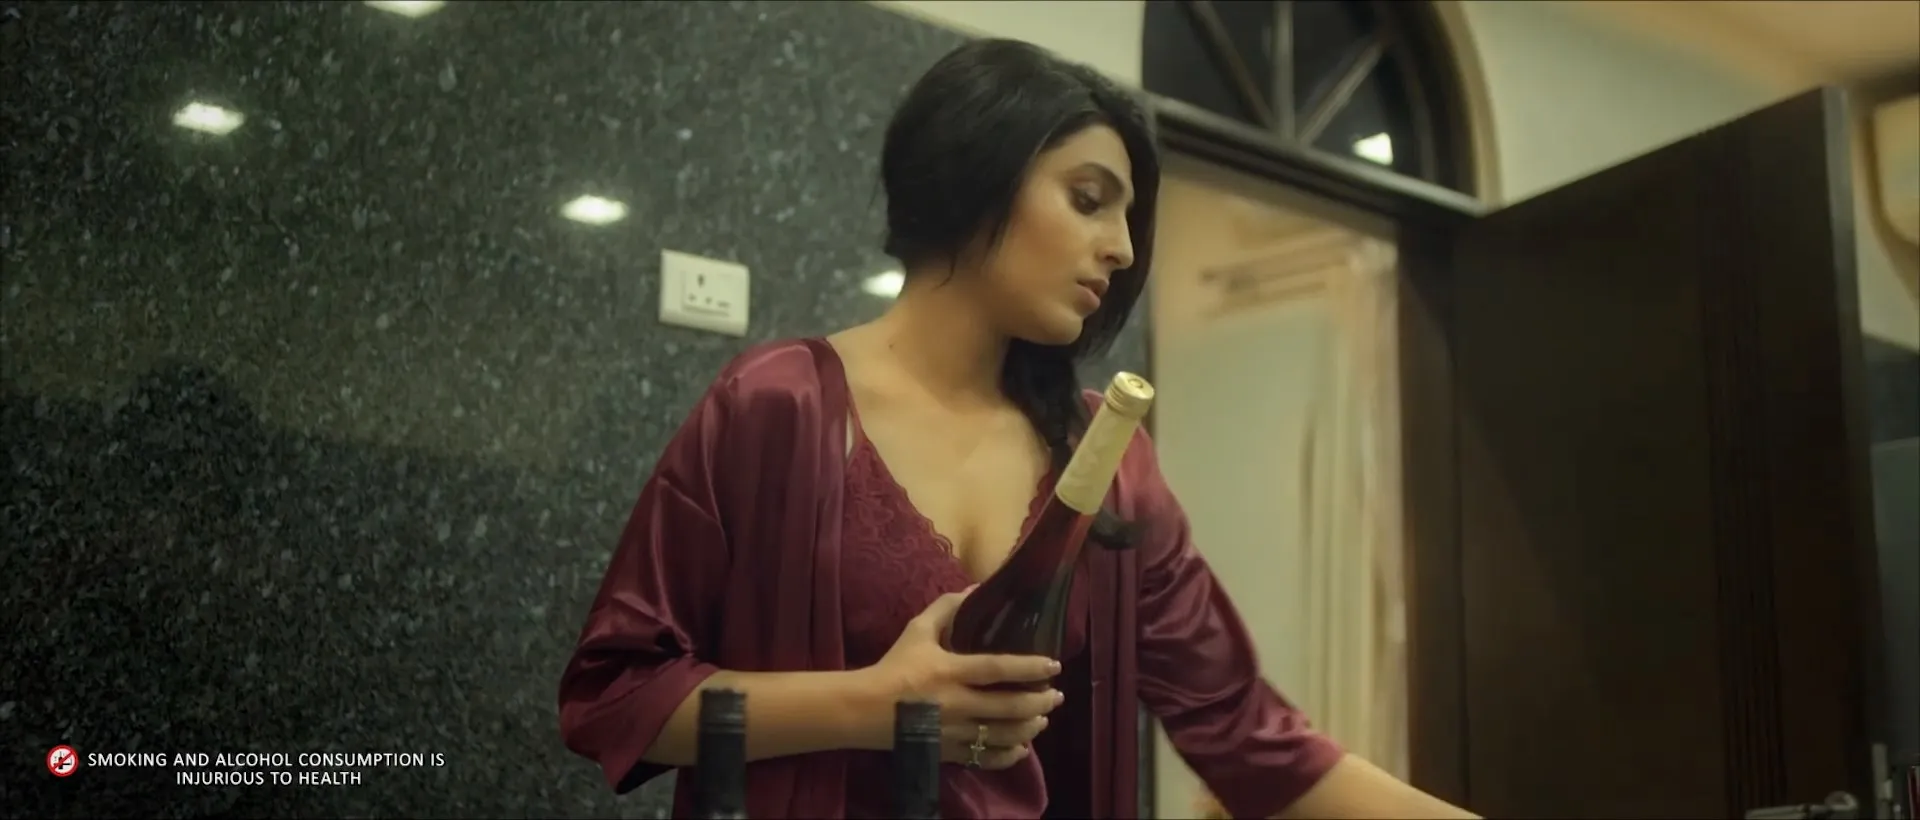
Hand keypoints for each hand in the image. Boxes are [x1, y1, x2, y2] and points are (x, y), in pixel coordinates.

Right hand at [865, 588, 1064, 769]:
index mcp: (950, 671)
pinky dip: (1008, 755)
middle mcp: (957, 704)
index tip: (1054, 666)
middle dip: (1040, 702)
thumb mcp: (916, 631)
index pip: (998, 668)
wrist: (863, 709)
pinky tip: (1020, 747)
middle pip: (1009, 707)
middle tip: (1056, 696)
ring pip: (1003, 735)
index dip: (1030, 668)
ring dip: (1030, 728)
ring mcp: (954, 732)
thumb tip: (973, 590)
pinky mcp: (948, 751)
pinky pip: (985, 759)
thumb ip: (946, 609)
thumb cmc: (893, 667)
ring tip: (1042, 719)